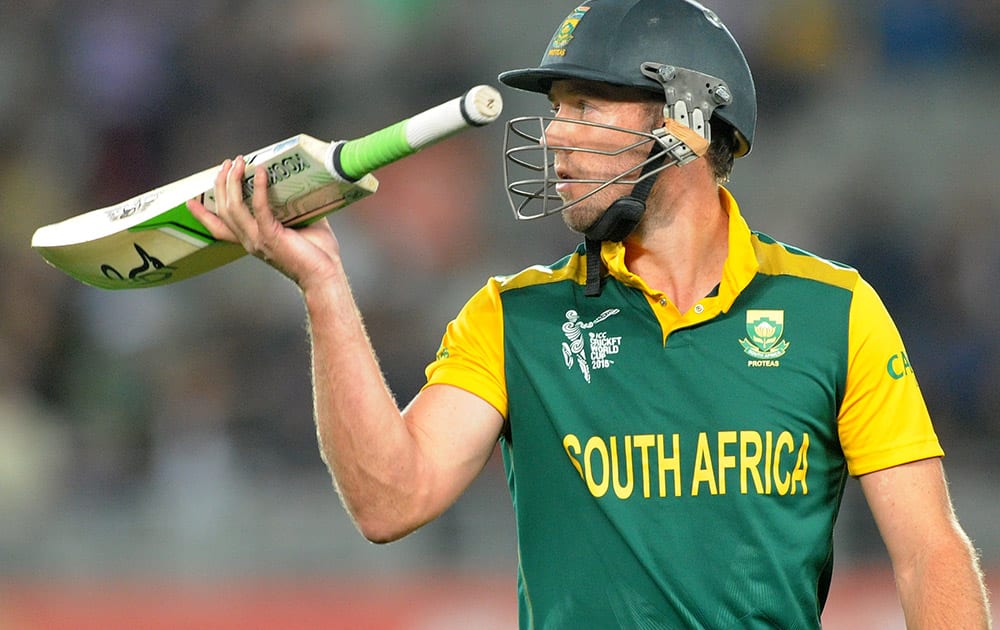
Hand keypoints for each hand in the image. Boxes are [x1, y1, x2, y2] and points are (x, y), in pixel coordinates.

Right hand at [188, 156, 342, 291]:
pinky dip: (259, 188)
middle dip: (222, 184)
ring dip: (233, 182)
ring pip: (233, 207)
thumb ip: (291, 208)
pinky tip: (261, 172)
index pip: (219, 229)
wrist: (325, 274)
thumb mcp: (298, 226)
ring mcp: (258, 239)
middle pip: (223, 210)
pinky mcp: (271, 236)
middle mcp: (250, 241)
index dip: (203, 215)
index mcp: (253, 240)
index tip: (190, 202)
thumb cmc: (317, 254)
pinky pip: (259, 207)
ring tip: (238, 163)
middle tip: (228, 164)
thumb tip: (297, 185)